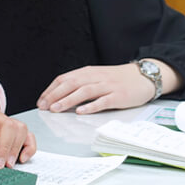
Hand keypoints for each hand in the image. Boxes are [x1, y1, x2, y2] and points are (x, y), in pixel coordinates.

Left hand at [36, 64, 155, 114]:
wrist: (144, 75)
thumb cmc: (118, 79)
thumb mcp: (96, 77)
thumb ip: (80, 84)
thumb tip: (59, 96)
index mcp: (87, 72)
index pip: (64, 79)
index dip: (51, 90)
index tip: (41, 101)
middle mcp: (95, 77)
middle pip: (71, 84)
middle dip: (55, 95)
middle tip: (44, 107)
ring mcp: (107, 86)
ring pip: (84, 91)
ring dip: (68, 100)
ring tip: (56, 109)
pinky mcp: (119, 95)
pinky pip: (103, 101)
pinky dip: (91, 106)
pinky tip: (81, 111)